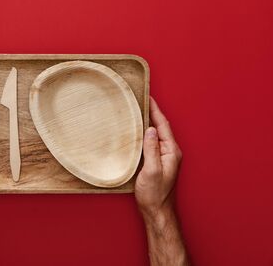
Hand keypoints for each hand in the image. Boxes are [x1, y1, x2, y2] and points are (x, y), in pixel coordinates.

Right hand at [135, 97, 182, 219]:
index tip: (148, 97)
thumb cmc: (155, 195)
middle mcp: (170, 152)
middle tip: (141, 100)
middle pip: (161, 127)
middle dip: (152, 112)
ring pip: (156, 134)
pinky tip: (137, 132)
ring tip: (138, 111)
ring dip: (148, 122)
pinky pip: (151, 142)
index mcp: (171, 152)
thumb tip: (149, 130)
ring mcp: (164, 157)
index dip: (155, 110)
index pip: (163, 125)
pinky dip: (145, 133)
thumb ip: (151, 150)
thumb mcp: (151, 171)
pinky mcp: (157, 162)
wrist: (157, 211)